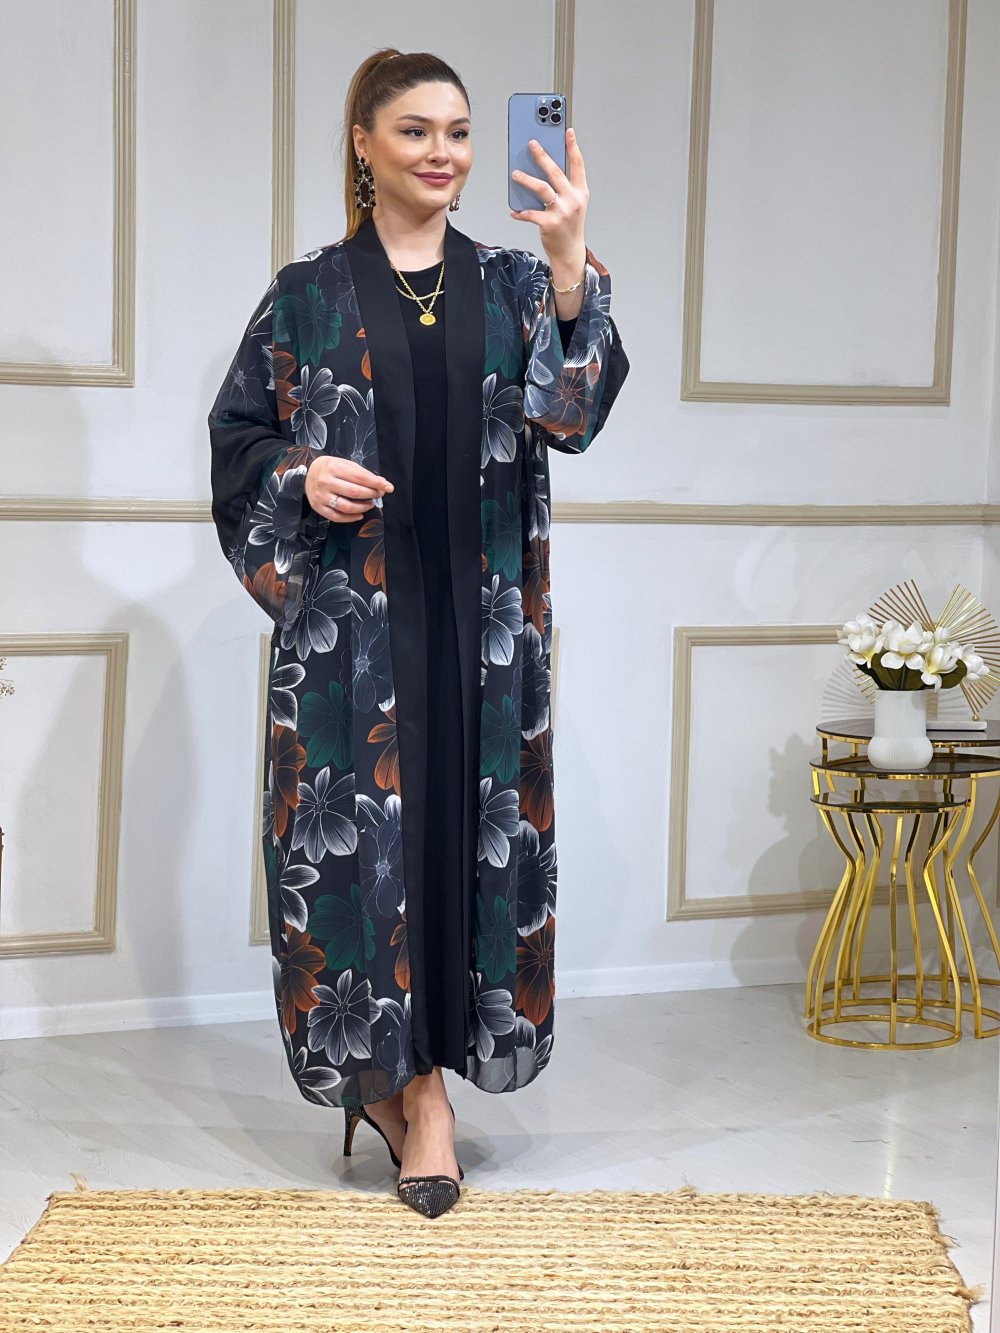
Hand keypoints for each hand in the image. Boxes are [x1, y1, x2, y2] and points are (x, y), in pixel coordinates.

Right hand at [305, 456, 392, 522]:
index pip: (360, 477)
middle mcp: (326, 482)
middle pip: (354, 492)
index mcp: (334, 468)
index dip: (376, 484)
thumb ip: (363, 474)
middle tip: (379, 495)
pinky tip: (359, 514)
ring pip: (346, 507)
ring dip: (363, 507)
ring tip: (370, 504)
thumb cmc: (330, 468)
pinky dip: (351, 518)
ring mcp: (321, 496)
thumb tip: (382, 483)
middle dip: (371, 494)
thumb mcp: (346, 464)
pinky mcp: (319, 507)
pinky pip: (337, 517)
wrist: (307, 474)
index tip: (388, 487)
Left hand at [510, 127, 588, 271]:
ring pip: (542, 189)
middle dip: (542, 156)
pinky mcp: (549, 224)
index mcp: (580, 192)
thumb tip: (542, 169)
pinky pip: (531, 213)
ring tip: (515, 173)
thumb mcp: (572, 203)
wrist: (569, 252)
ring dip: (526, 180)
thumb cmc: (568, 225)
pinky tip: (514, 211)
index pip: (577, 164)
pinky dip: (521, 212)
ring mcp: (562, 212)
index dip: (573, 146)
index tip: (568, 130)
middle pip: (555, 172)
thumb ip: (562, 187)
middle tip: (531, 144)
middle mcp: (573, 200)